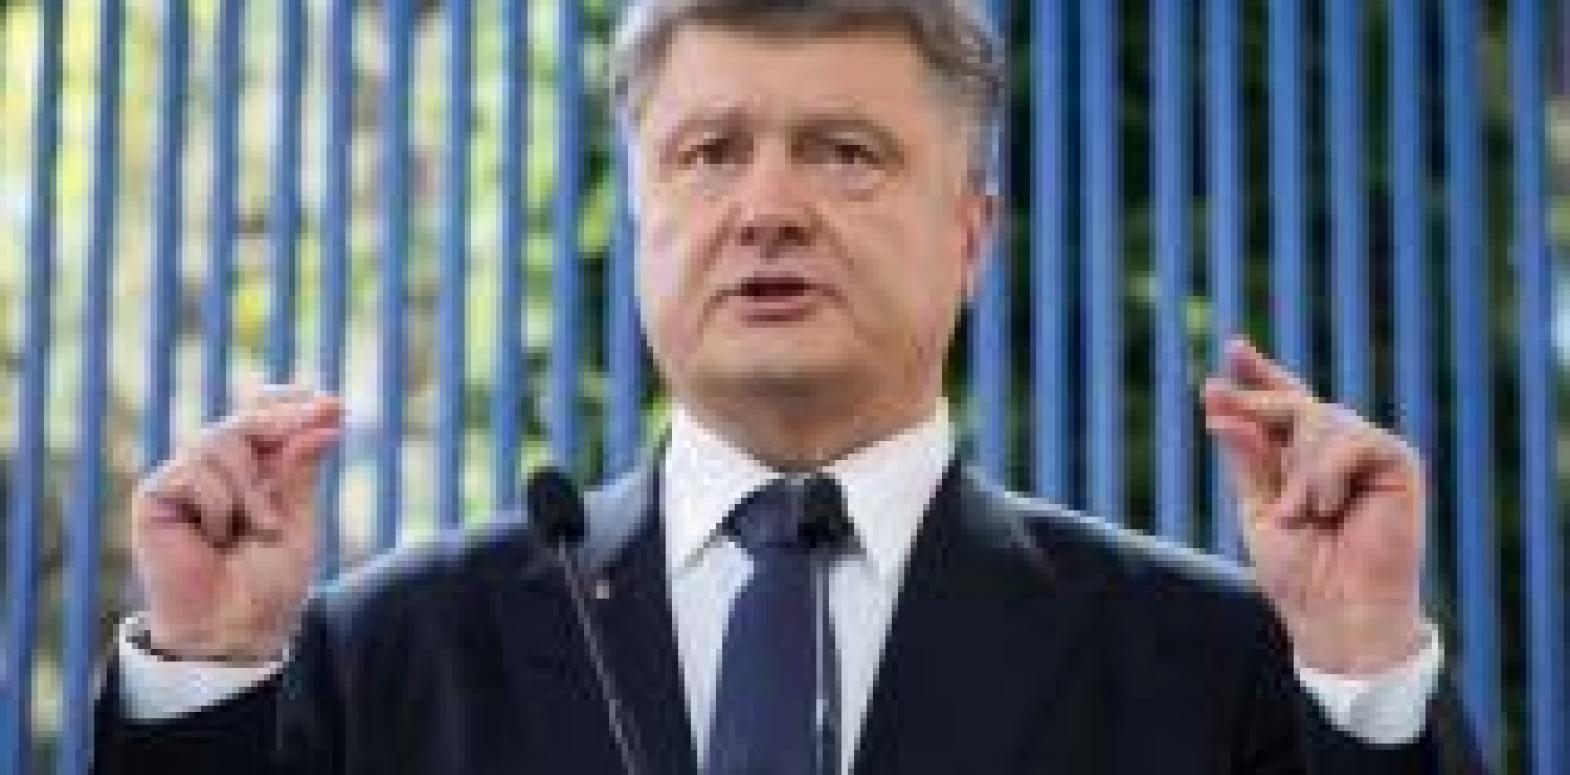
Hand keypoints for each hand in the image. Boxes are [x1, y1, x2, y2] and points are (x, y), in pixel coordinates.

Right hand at [130, 386, 342, 661]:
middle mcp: (215, 468)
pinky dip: (220, 505)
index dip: (290, 402)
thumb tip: (325, 418)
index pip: (263, 414)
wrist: (234, 630)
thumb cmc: (267, 581)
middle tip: (328, 419)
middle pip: (245, 420)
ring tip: (262, 529)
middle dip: (284, 422)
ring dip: (253, 488)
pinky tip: (215, 538)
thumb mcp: (298, 517)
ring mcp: (184, 479)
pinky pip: (194, 472)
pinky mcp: (155, 496)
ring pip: (220, 442)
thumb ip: (301, 468)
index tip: (332, 403)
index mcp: (252, 470)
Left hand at [1202, 339, 1426, 674]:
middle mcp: (1335, 451)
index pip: (1282, 405)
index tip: (1232, 348)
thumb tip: (1218, 400)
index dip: (1259, 376)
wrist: (1337, 612)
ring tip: (1304, 514)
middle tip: (1219, 399)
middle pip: (1294, 402)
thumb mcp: (1258, 507)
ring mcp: (1368, 454)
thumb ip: (1246, 456)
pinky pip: (1352, 438)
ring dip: (1298, 470)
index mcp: (1300, 461)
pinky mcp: (1397, 462)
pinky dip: (1328, 475)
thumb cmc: (1299, 572)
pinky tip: (1332, 508)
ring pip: (1319, 418)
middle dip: (1256, 403)